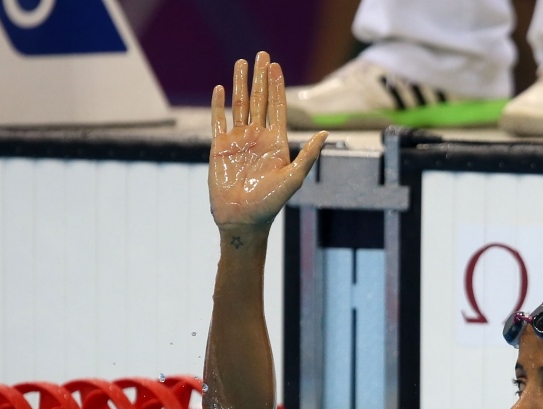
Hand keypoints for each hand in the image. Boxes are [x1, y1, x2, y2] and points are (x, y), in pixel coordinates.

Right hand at [208, 51, 326, 229]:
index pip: (277, 107)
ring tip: (240, 63)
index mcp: (276, 142)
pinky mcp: (220, 148)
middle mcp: (257, 138)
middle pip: (259, 100)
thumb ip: (308, 155)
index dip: (277, 86)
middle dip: (260, 77)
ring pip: (239, 105)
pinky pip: (217, 121)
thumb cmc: (270, 203)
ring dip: (240, 84)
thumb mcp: (293, 179)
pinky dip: (217, 105)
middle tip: (261, 54)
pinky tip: (219, 90)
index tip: (276, 66)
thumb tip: (325, 133)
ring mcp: (238, 141)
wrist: (242, 220)